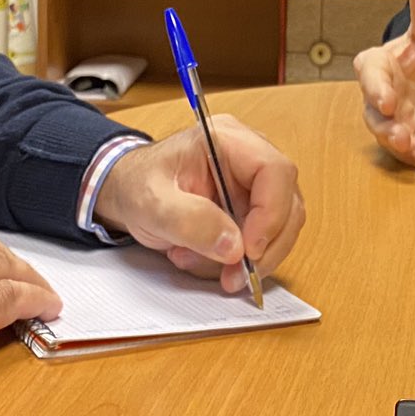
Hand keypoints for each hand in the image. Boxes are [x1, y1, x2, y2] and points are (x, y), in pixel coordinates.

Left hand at [95, 116, 304, 292]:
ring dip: (253, 258)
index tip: (248, 249)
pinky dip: (242, 260)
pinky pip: (264, 240)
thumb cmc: (137, 184)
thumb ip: (189, 221)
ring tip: (211, 267)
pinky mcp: (251, 208)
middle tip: (236, 275)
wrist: (127, 191)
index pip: (275, 171)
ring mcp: (253, 184)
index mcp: (228, 140)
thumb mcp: (151, 203)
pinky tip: (208, 259)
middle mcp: (249, 158)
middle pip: (287, 204)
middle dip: (265, 247)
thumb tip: (235, 246)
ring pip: (281, 228)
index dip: (271, 214)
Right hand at [354, 0, 414, 165]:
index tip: (387, 100)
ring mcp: (394, 122)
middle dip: (388, 130)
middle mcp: (378, 99)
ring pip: (393, 138)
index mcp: (376, 68)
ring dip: (408, 148)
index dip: (376, 90)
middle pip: (376, 117)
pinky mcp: (413, 139)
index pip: (371, 78)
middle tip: (402, 137)